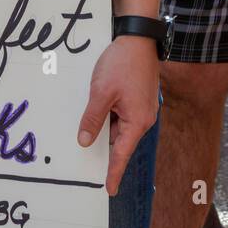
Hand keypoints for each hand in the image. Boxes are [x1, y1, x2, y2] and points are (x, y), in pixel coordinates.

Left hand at [77, 37, 159, 195]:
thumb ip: (93, 119)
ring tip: (88, 130)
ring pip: (120, 126)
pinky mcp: (138, 98)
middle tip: (89, 162)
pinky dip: (110, 116)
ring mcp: (142, 108)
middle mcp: (143, 118)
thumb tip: (84, 141)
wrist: (138, 38)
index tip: (109, 189)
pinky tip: (98, 111)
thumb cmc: (122, 64)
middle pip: (121, 141)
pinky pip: (122, 114)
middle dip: (106, 149)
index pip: (122, 154)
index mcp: (137, 121)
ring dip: (106, 128)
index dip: (114, 172)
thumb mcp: (101, 93)